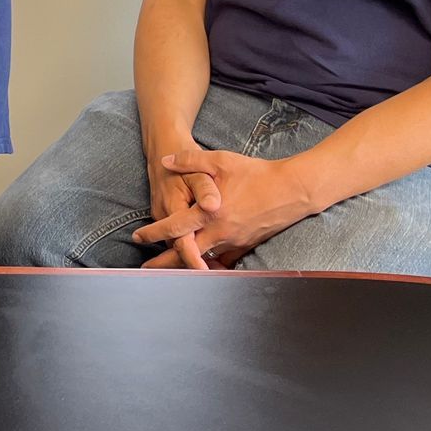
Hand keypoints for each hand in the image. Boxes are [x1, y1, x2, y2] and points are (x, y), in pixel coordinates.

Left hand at [134, 149, 314, 267]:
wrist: (292, 190)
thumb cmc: (256, 174)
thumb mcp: (220, 161)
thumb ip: (190, 160)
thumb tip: (165, 161)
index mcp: (209, 212)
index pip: (174, 227)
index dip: (153, 233)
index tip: (138, 238)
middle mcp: (219, 232)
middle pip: (184, 254)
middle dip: (164, 263)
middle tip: (146, 270)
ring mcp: (233, 242)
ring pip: (203, 260)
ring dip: (185, 264)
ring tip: (169, 269)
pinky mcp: (246, 245)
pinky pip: (223, 260)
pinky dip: (210, 264)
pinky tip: (202, 265)